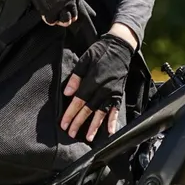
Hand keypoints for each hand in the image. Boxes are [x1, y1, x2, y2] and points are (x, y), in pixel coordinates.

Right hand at [19, 0, 79, 26]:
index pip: (76, 6)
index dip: (69, 10)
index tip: (62, 10)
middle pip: (73, 16)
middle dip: (66, 18)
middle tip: (57, 16)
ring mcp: (62, 4)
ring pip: (65, 21)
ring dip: (58, 20)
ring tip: (51, 15)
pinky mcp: (51, 9)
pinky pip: (51, 21)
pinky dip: (48, 19)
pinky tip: (44, 13)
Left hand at [61, 25, 135, 140]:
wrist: (121, 46)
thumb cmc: (101, 51)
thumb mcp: (85, 59)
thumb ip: (76, 76)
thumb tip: (68, 93)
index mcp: (93, 80)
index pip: (79, 101)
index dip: (71, 113)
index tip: (64, 123)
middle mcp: (103, 89)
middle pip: (89, 109)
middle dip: (79, 122)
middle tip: (71, 133)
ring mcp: (112, 92)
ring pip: (102, 112)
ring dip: (95, 126)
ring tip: (88, 138)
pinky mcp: (119, 94)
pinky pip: (115, 110)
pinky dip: (113, 121)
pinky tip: (110, 131)